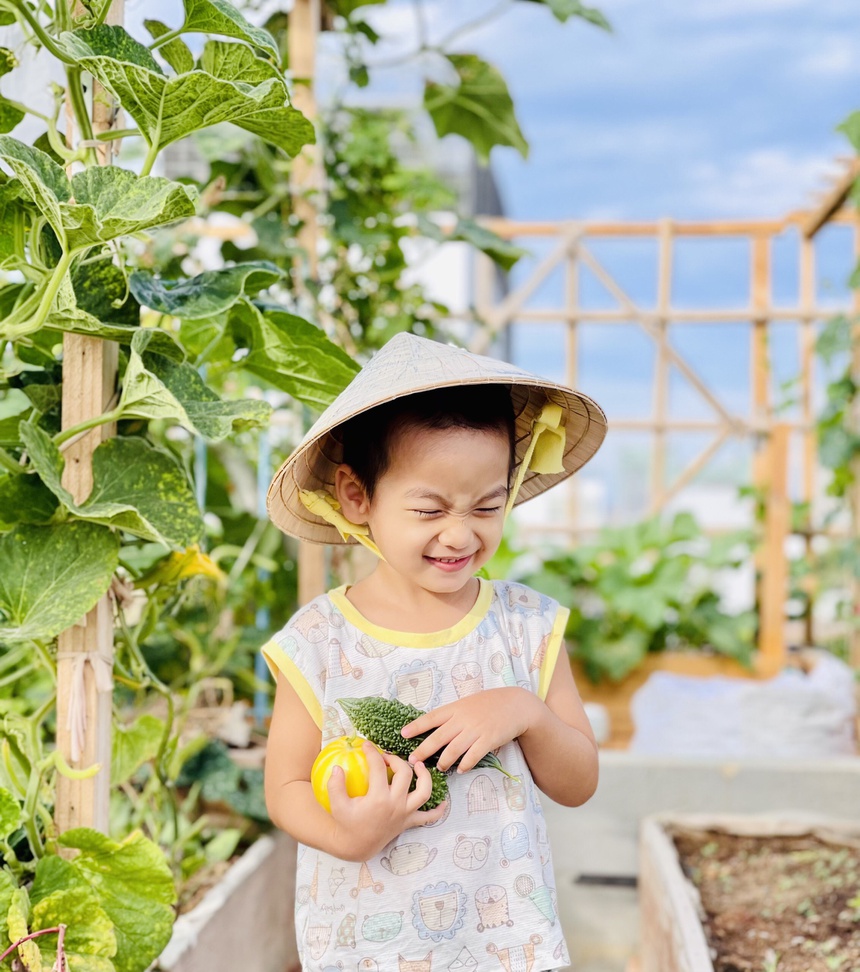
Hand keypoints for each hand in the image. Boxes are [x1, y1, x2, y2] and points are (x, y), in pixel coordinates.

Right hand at [326, 742, 445, 860]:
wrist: (356, 847)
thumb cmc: (347, 824)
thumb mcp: (337, 805)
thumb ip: (335, 785)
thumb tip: (338, 767)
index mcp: (378, 799)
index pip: (378, 767)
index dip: (372, 752)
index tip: (367, 745)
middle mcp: (396, 805)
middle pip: (404, 774)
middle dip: (396, 760)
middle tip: (386, 756)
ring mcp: (405, 814)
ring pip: (424, 792)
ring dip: (425, 777)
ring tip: (418, 765)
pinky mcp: (409, 822)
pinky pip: (429, 817)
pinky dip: (438, 810)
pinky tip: (443, 801)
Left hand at [402, 688, 541, 773]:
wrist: (515, 705)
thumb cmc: (488, 704)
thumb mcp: (467, 703)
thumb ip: (452, 714)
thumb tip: (433, 726)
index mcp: (455, 708)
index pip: (431, 718)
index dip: (416, 726)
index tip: (403, 734)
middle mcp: (462, 719)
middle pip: (437, 737)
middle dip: (422, 750)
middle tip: (412, 760)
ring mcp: (475, 730)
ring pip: (453, 750)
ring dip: (443, 761)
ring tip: (439, 768)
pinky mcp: (488, 740)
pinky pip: (472, 757)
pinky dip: (464, 765)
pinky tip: (460, 770)